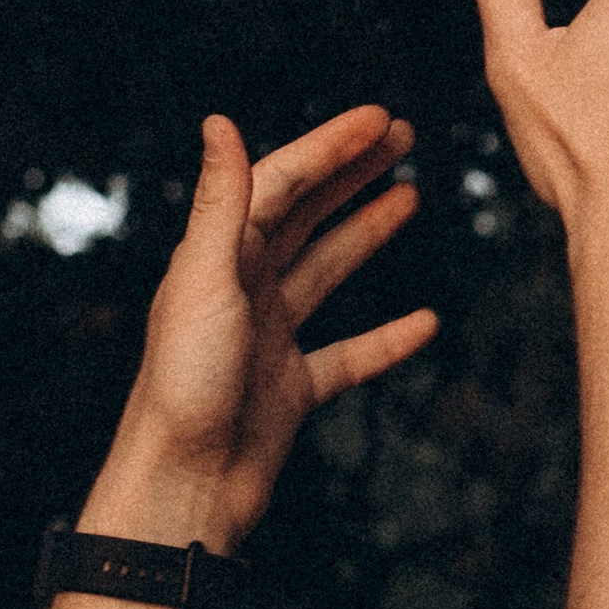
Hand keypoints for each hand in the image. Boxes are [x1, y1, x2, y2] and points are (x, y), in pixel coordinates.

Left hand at [91, 108, 437, 551]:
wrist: (183, 488)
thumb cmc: (183, 387)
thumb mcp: (204, 282)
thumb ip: (219, 203)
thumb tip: (219, 121)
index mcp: (219, 257)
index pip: (282, 183)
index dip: (331, 148)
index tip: (381, 120)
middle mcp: (242, 290)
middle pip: (306, 215)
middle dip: (352, 173)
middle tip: (403, 138)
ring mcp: (269, 339)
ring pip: (327, 272)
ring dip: (367, 234)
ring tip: (410, 198)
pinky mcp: (289, 389)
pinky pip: (347, 355)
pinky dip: (386, 339)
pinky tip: (425, 324)